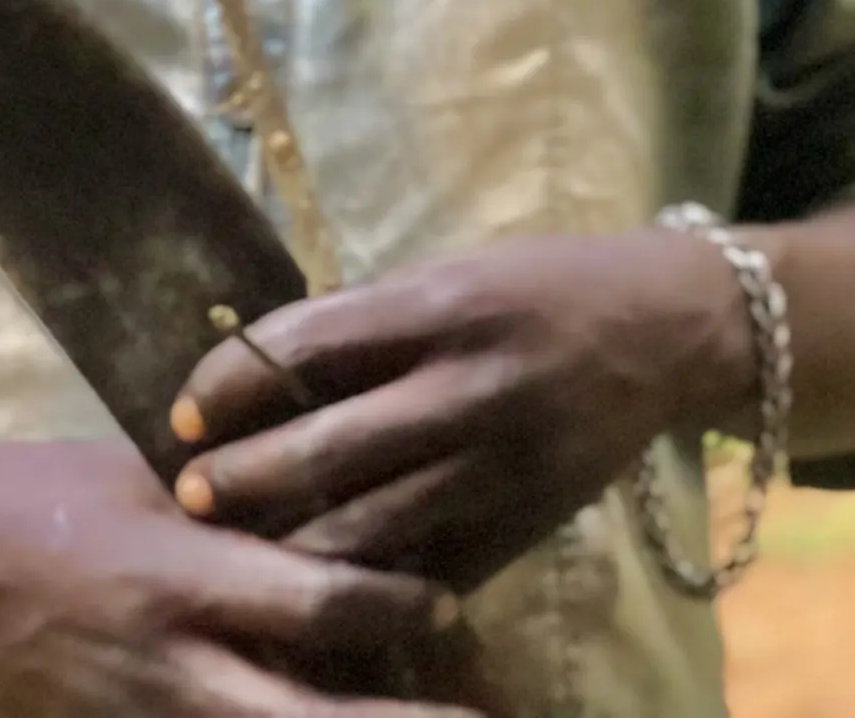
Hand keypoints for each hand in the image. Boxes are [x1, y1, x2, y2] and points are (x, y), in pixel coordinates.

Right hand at [0, 437, 469, 717]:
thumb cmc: (32, 491)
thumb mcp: (142, 476)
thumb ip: (232, 507)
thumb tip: (324, 503)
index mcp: (178, 575)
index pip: (314, 604)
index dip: (391, 607)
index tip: (447, 603)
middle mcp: (163, 661)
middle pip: (302, 716)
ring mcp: (130, 713)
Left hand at [171, 231, 743, 592]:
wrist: (672, 330)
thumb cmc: (547, 288)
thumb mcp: (458, 275)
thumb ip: (368, 324)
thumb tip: (253, 370)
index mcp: (448, 308)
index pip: (304, 346)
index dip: (226, 386)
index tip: (182, 415)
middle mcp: (473, 388)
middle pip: (320, 451)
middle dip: (236, 481)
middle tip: (191, 495)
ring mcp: (502, 467)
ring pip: (362, 531)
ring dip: (285, 543)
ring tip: (240, 545)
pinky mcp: (524, 525)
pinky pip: (421, 569)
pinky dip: (364, 579)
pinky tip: (321, 577)